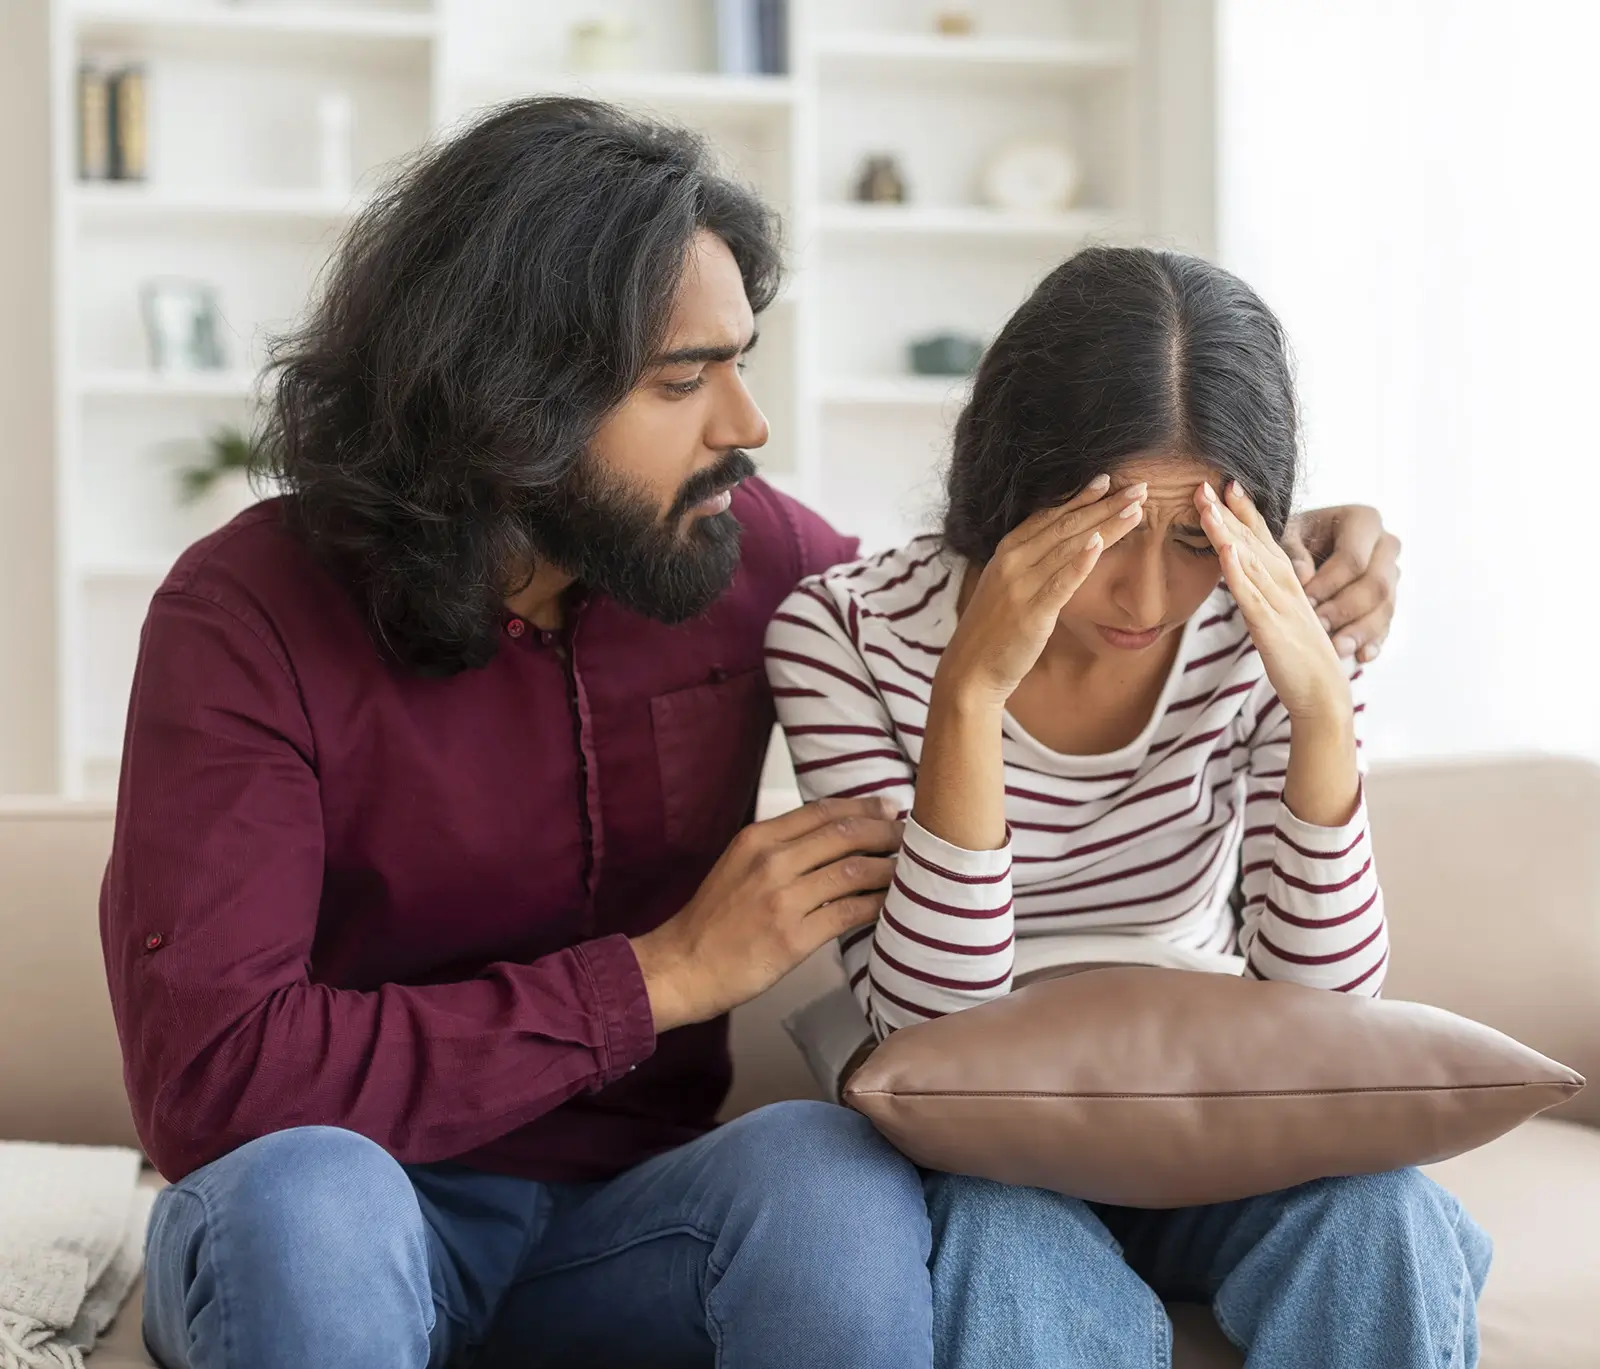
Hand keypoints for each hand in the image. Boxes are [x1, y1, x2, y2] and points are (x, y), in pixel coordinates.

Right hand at [629, 797, 903, 1031]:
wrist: (683, 966)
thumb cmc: (712, 921)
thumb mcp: (738, 865)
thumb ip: (778, 847)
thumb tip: (829, 836)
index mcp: (757, 838)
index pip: (822, 810)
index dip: (862, 806)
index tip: (889, 806)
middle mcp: (771, 861)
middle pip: (844, 834)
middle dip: (885, 831)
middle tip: (910, 834)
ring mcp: (784, 899)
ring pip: (854, 872)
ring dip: (888, 867)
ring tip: (908, 868)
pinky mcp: (794, 937)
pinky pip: (850, 913)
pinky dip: (877, 905)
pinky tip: (891, 904)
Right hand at [934, 475, 1147, 708]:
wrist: (970, 669)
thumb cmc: (993, 630)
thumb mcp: (1007, 586)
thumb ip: (1031, 565)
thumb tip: (1065, 550)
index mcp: (1006, 552)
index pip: (1048, 516)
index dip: (1080, 497)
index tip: (1107, 481)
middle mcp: (1013, 562)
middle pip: (1065, 525)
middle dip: (1104, 505)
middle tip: (1139, 488)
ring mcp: (1021, 586)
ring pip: (1069, 547)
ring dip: (1104, 525)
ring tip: (1135, 509)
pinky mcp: (1032, 612)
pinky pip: (1060, 582)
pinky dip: (1080, 561)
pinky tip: (1100, 542)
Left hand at [1198, 481, 1349, 722]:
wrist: (1324, 694)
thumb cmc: (1299, 657)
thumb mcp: (1280, 617)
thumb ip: (1264, 594)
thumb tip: (1245, 576)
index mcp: (1285, 582)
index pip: (1261, 539)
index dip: (1243, 512)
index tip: (1225, 484)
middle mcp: (1284, 586)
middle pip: (1251, 541)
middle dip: (1227, 511)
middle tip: (1204, 482)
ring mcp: (1278, 604)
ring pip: (1249, 560)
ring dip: (1227, 530)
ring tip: (1207, 503)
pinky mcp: (1270, 627)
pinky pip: (1252, 595)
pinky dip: (1238, 571)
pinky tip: (1225, 550)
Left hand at [1281, 505, 1400, 662]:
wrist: (1307, 546)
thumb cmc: (1294, 537)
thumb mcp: (1287, 536)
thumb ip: (1292, 552)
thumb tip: (1302, 578)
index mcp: (1362, 520)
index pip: (1353, 558)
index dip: (1329, 583)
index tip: (1305, 599)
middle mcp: (1385, 545)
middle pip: (1376, 584)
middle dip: (1346, 609)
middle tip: (1319, 627)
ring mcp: (1392, 574)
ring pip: (1386, 607)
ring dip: (1360, 631)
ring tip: (1336, 649)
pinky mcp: (1389, 600)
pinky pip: (1388, 624)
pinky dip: (1374, 642)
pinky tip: (1362, 656)